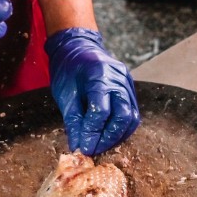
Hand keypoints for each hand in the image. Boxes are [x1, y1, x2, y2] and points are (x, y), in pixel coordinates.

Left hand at [46, 27, 140, 155]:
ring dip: (117, 135)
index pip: (101, 112)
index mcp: (99, 75)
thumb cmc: (68, 68)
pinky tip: (108, 134)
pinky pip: (131, 112)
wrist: (77, 48)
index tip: (84, 148)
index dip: (92, 133)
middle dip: (108, 138)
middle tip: (93, 149)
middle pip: (123, 116)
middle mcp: (118, 79)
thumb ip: (74, 120)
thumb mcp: (64, 94)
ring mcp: (127, 83)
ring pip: (131, 117)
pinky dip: (121, 127)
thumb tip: (78, 146)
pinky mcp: (130, 88)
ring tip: (101, 144)